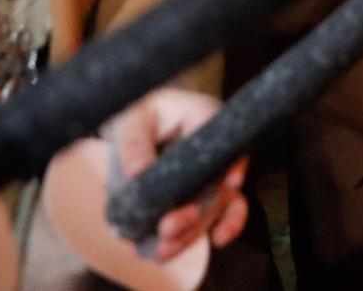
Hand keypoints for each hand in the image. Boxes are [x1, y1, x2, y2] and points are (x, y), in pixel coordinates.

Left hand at [102, 88, 248, 260]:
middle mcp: (218, 146)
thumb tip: (136, 172)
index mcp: (204, 117)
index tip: (227, 184)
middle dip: (196, 212)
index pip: (222, 141)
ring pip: (217, 204)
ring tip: (166, 249)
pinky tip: (215, 241)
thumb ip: (134, 143)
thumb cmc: (139, 112)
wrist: (140, 121)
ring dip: (196, 230)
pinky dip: (224, 226)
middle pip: (217, 183)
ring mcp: (216, 171)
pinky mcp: (208, 191)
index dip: (230, 164)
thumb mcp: (131, 119)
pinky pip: (224, 211)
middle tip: (166, 229)